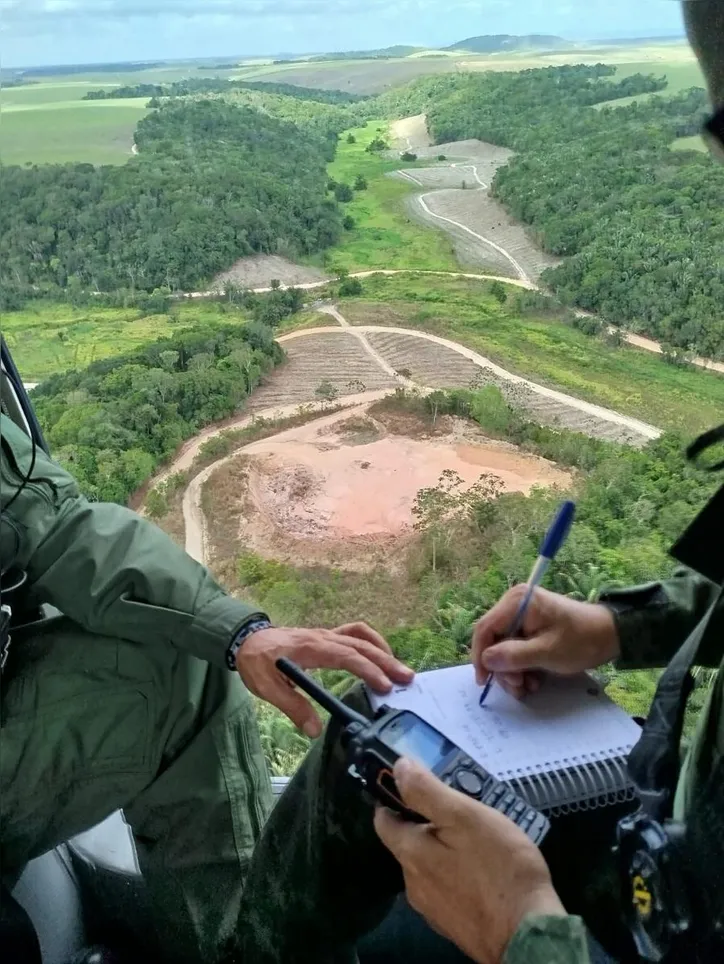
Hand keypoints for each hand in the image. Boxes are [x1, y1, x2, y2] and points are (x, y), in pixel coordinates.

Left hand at [236, 622, 413, 736]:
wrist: (245, 639)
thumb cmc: (256, 663)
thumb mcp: (267, 688)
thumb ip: (292, 707)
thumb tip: (314, 730)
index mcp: (311, 648)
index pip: (346, 656)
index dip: (367, 670)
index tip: (384, 686)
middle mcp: (323, 637)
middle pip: (361, 645)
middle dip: (386, 661)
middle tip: (407, 679)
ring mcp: (326, 634)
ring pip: (361, 636)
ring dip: (383, 650)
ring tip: (399, 669)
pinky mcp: (327, 636)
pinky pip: (355, 632)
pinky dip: (372, 641)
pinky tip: (381, 654)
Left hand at [374, 759, 564, 963]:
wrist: (528, 934)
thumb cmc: (499, 870)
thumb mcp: (465, 817)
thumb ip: (427, 791)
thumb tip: (399, 767)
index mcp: (411, 854)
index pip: (383, 820)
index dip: (392, 798)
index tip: (410, 784)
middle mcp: (414, 885)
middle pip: (408, 843)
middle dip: (427, 824)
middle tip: (459, 810)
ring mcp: (434, 909)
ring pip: (430, 867)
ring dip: (445, 850)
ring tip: (477, 838)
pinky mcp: (455, 924)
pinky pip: (449, 889)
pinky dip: (459, 875)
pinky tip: (484, 870)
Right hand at [472, 586, 619, 700]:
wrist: (611, 635)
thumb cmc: (581, 641)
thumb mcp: (547, 652)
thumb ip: (514, 656)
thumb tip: (486, 660)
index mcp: (516, 602)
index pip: (485, 628)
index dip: (480, 656)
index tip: (485, 682)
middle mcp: (514, 604)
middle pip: (493, 640)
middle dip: (503, 667)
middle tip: (519, 687)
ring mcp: (522, 614)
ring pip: (503, 647)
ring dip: (513, 670)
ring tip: (530, 686)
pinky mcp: (530, 625)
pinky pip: (516, 647)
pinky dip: (522, 665)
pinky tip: (534, 679)